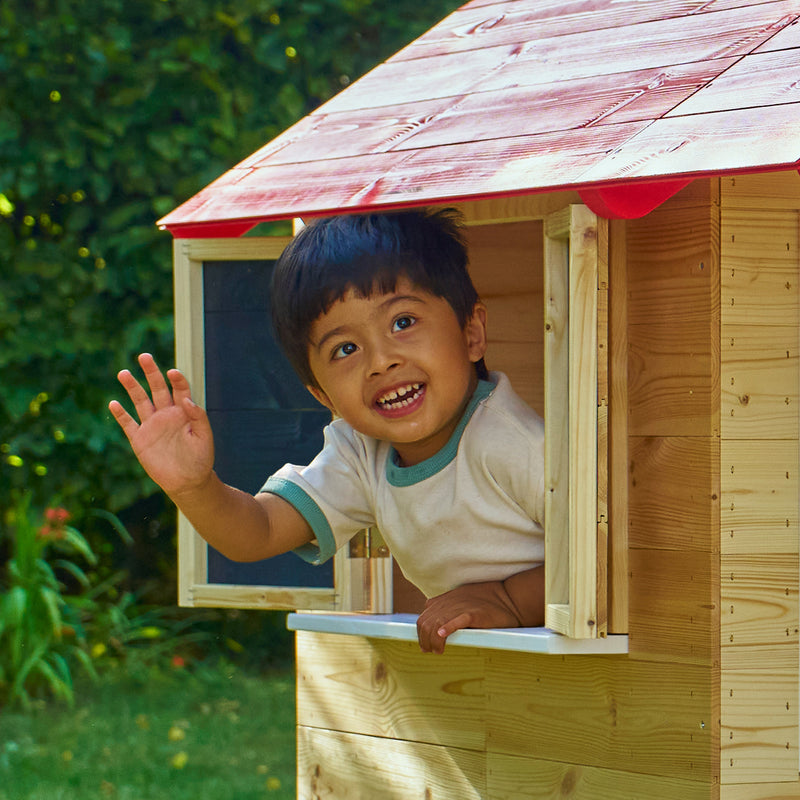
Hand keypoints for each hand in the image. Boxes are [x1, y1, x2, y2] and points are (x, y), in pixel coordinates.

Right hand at [108, 353, 214, 498]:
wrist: (188, 481)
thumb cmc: (200, 459)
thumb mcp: (204, 437)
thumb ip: (198, 416)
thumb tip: (186, 399)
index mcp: (184, 412)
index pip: (180, 389)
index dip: (177, 380)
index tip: (173, 373)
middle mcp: (167, 414)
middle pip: (157, 388)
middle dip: (151, 372)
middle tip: (144, 356)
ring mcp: (152, 425)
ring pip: (140, 401)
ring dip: (132, 387)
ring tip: (124, 373)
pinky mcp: (140, 439)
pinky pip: (128, 424)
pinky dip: (121, 414)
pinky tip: (113, 403)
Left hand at [416, 581, 518, 654]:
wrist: (509, 597)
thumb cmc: (487, 603)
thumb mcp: (462, 601)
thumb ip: (448, 610)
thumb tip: (437, 628)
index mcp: (444, 600)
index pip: (423, 618)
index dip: (421, 634)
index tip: (425, 646)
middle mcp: (449, 602)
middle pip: (425, 623)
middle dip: (424, 640)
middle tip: (430, 652)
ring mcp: (460, 607)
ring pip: (436, 624)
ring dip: (433, 640)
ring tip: (437, 651)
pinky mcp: (474, 613)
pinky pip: (457, 620)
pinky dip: (447, 627)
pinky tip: (442, 635)